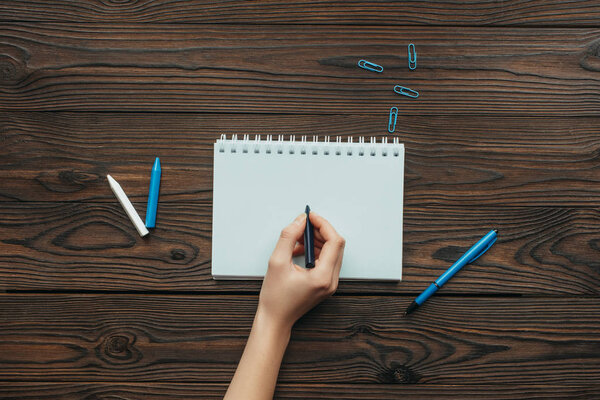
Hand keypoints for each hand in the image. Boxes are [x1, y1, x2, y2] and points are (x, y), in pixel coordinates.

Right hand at [256, 211, 344, 332]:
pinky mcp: (325, 284)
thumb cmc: (275, 296)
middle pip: (336, 245)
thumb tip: (300, 220)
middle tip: (303, 224)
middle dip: (320, 231)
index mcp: (322, 277)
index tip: (310, 216)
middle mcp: (331, 281)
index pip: (334, 241)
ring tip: (297, 238)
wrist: (275, 320)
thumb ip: (289, 237)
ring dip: (317, 240)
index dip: (323, 225)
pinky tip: (298, 250)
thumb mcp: (277, 262)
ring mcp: (330, 284)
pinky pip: (326, 260)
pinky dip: (315, 250)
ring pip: (332, 252)